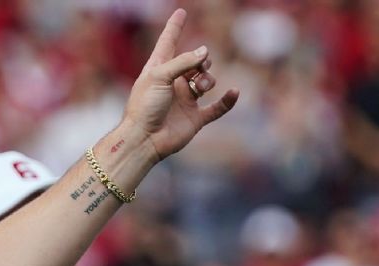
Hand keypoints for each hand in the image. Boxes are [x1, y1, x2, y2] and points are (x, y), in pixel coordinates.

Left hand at [122, 8, 238, 161]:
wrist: (144, 140)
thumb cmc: (144, 106)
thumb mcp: (159, 76)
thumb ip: (183, 61)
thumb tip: (205, 51)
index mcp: (158, 71)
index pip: (168, 43)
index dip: (175, 28)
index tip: (180, 12)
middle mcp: (172, 84)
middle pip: (195, 63)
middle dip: (202, 61)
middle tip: (198, 69)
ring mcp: (184, 101)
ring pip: (207, 82)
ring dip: (208, 80)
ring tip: (199, 88)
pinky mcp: (195, 118)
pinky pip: (218, 108)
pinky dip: (228, 100)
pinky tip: (234, 93)